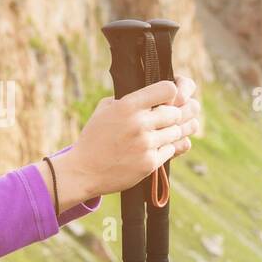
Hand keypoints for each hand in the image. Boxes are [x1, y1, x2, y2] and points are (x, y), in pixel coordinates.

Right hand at [58, 76, 200, 197]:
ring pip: (178, 132)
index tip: (168, 98)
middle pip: (177, 112)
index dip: (173, 92)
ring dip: (177, 130)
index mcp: (127, 106)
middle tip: (176, 115)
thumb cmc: (94, 137)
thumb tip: (155, 93)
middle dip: (176, 114)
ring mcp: (146, 144)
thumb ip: (129, 99)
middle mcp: (139, 123)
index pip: (168, 89)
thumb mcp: (105, 109)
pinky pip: (172, 150)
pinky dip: (169, 147)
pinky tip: (164, 145)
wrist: (84, 171)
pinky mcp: (150, 163)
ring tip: (177, 128)